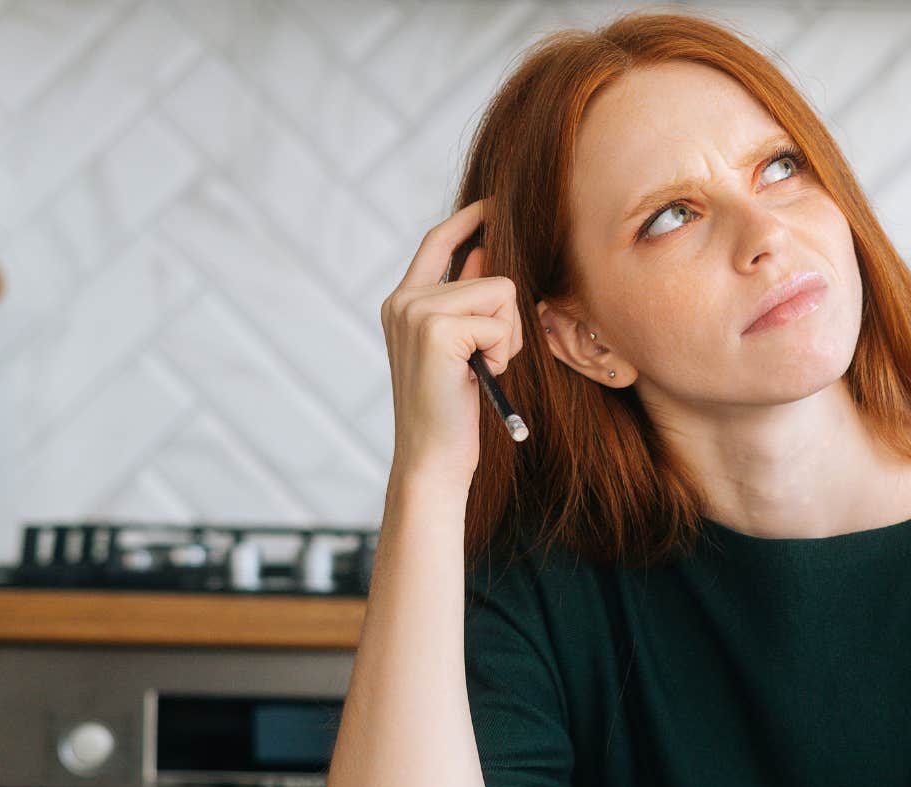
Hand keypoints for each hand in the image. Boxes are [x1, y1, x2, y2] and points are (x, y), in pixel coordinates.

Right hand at [379, 197, 523, 489]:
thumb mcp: (461, 348)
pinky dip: (503, 352)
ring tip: (480, 372)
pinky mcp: (436, 328)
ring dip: (507, 338)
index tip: (497, 203)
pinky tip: (479, 378)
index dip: (471, 218)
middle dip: (507, 322)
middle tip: (486, 364)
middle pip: (491, 273)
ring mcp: (416, 311)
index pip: (439, 240)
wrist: (432, 458)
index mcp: (403, 302)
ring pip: (501, 294)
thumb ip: (467, 301)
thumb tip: (490, 251)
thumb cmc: (453, 410)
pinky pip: (501, 320)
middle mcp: (403, 300)